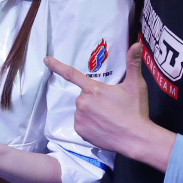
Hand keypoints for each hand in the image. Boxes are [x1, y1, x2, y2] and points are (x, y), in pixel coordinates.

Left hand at [44, 43, 174, 169]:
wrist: (135, 139)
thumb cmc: (135, 110)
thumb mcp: (136, 85)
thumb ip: (133, 63)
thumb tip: (136, 44)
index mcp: (94, 89)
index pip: (71, 74)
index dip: (57, 66)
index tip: (46, 60)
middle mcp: (83, 102)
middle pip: (84, 96)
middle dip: (95, 99)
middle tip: (111, 107)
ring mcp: (79, 117)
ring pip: (82, 110)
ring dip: (91, 112)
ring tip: (109, 118)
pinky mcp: (79, 131)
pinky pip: (81, 123)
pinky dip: (89, 124)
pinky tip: (103, 127)